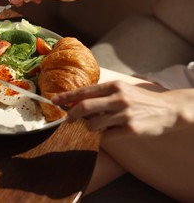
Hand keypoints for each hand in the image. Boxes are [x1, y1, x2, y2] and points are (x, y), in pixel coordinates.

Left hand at [51, 81, 192, 138]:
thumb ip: (102, 95)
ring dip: (90, 127)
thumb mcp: (122, 91)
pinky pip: (106, 136)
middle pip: (84, 107)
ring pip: (93, 124)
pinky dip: (103, 136)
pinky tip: (111, 132)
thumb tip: (77, 103)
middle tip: (67, 119)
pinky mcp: (130, 129)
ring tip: (99, 125)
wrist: (169, 110)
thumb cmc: (140, 100)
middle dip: (71, 115)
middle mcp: (118, 98)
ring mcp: (124, 114)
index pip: (84, 92)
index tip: (54, 101)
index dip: (66, 97)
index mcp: (114, 86)